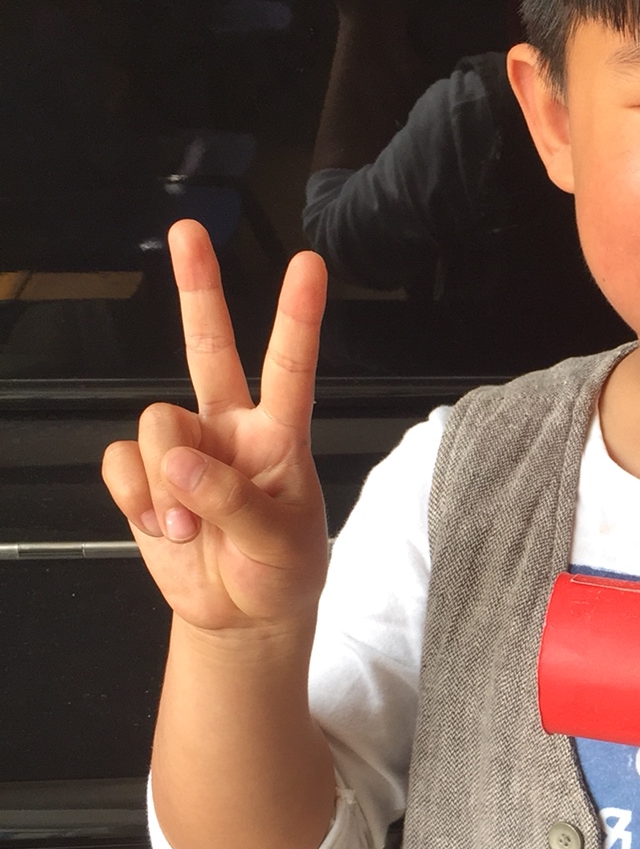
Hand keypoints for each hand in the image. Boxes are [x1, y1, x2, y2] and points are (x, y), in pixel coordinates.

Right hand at [101, 222, 328, 635]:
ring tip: (190, 527)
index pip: (291, 368)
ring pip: (154, 422)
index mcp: (280, 437)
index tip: (309, 264)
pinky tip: (160, 525)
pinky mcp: (145, 476)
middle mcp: (230, 428)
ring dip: (165, 483)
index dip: (298, 317)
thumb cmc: (281, 575)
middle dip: (197, 287)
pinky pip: (120, 463)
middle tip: (189, 231)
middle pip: (209, 347)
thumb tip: (181, 466)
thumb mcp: (280, 548)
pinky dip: (134, 499)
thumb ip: (236, 505)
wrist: (241, 617)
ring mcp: (185, 449)